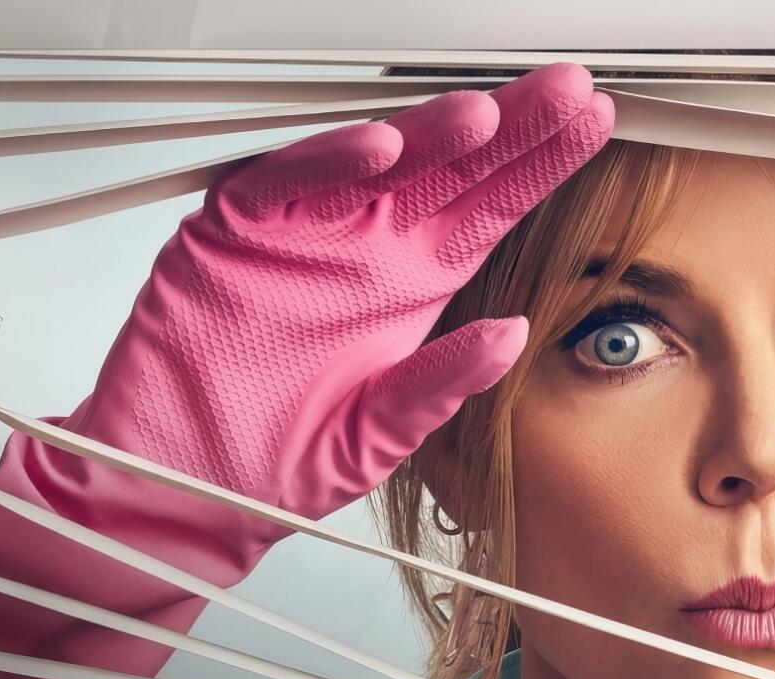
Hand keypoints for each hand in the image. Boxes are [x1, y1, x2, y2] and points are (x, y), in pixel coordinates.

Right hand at [0, 66, 614, 678]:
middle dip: (509, 127)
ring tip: (486, 113)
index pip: (492, 212)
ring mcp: (305, 233)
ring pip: (376, 158)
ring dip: (431, 132)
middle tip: (566, 92)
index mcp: (414, 290)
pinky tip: (382, 147)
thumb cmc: (275, 465)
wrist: (180, 490)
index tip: (594, 128)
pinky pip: (287, 179)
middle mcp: (367, 249)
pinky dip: (328, 159)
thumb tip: (515, 335)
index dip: (541, 168)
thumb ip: (442, 386)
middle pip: (451, 169)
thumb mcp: (379, 439)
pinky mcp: (236, 231)